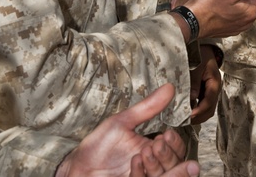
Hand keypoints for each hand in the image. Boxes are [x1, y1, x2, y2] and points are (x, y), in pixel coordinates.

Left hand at [56, 84, 198, 176]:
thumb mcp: (122, 123)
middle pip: (175, 165)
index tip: (166, 133)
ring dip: (157, 165)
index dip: (175, 144)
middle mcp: (152, 167)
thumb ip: (147, 108)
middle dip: (168, 154)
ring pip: (164, 176)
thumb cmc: (98, 147)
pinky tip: (134, 163)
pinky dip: (142, 173)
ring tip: (144, 153)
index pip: (177, 150)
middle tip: (155, 144)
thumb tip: (169, 87)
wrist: (79, 168)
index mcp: (153, 150)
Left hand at [189, 45, 221, 122]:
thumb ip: (194, 80)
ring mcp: (209, 92)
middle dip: (198, 117)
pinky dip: (194, 110)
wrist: (202, 48)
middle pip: (209, 110)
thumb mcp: (197, 64)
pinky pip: (201, 104)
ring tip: (183, 119)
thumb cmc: (200, 54)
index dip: (200, 110)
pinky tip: (184, 111)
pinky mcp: (203, 92)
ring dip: (196, 116)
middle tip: (185, 122)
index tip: (190, 116)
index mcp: (214, 83)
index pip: (209, 102)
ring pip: (206, 109)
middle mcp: (214, 90)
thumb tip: (192, 98)